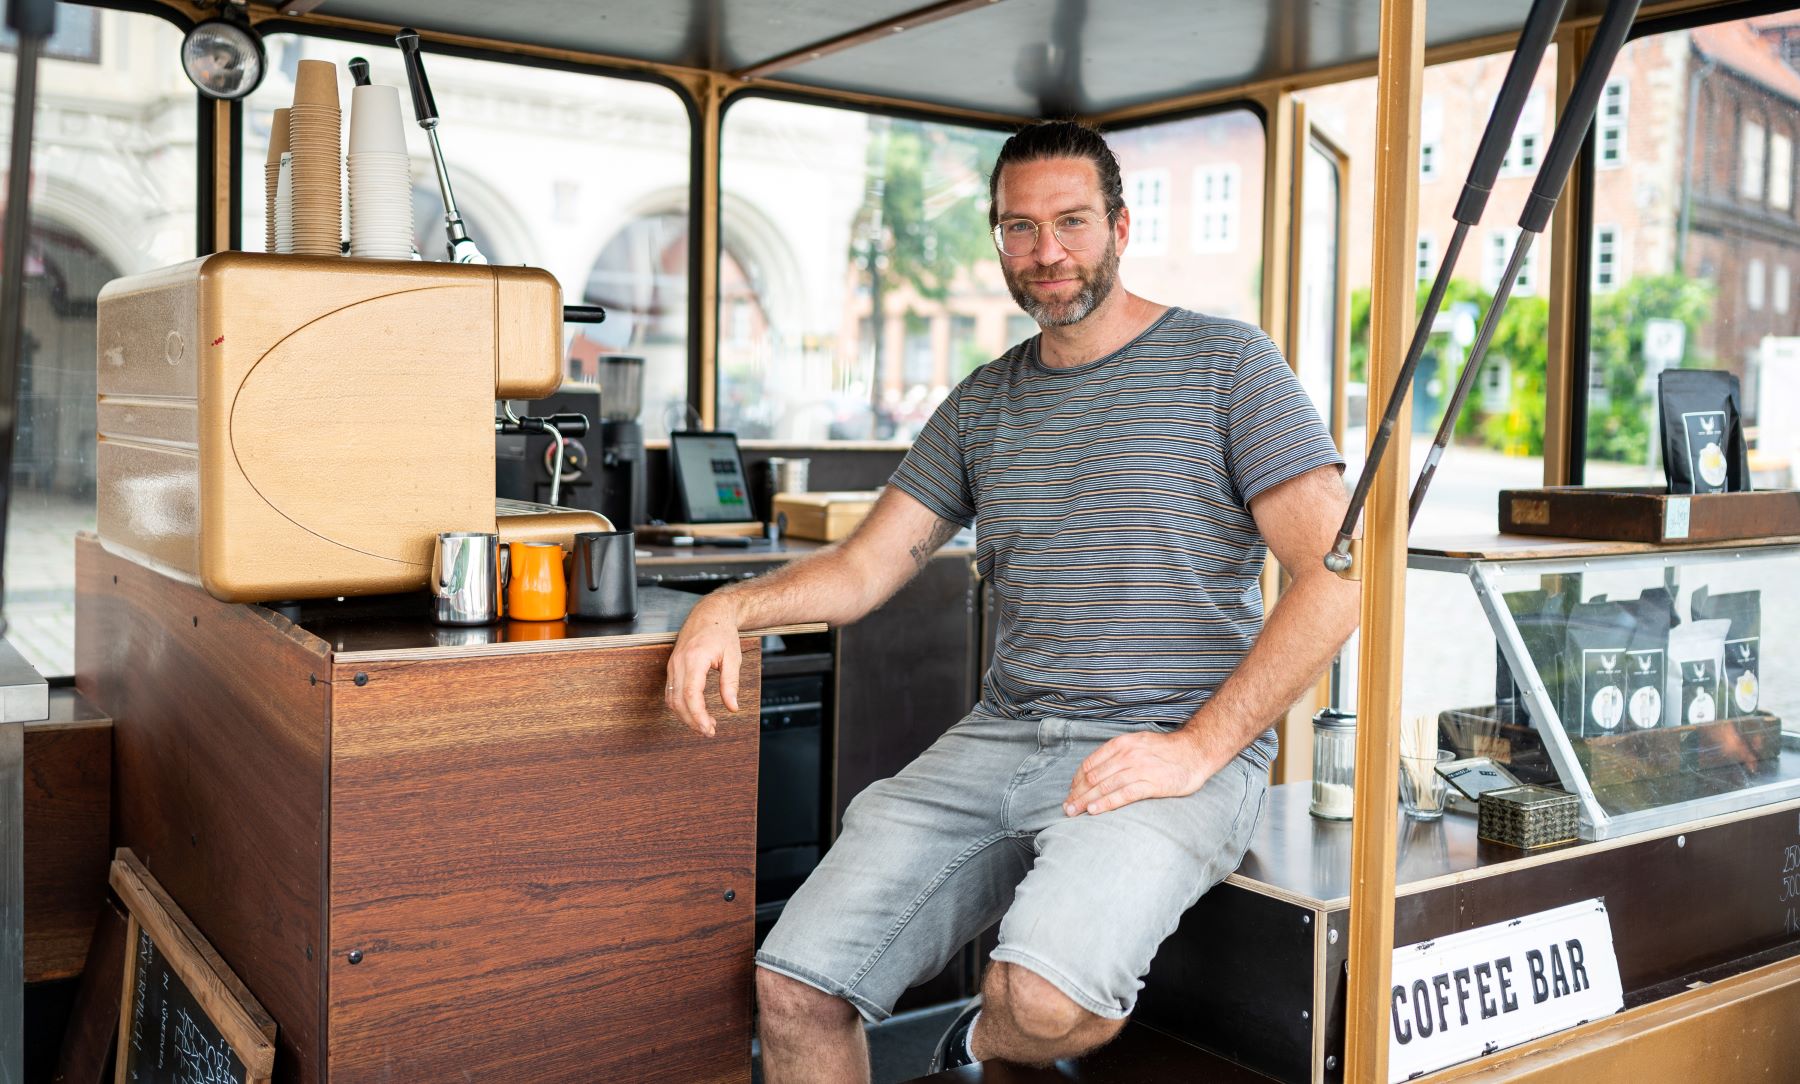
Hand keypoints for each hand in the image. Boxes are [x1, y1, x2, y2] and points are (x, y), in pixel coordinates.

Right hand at [663, 596, 742, 736]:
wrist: (709, 613)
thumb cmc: (722, 633)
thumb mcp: (733, 657)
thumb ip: (731, 683)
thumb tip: (733, 707)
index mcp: (694, 659)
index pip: (690, 694)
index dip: (698, 715)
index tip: (709, 729)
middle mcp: (678, 663)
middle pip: (678, 701)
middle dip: (692, 721)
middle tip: (710, 732)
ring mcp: (672, 665)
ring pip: (672, 699)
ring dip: (686, 716)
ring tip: (706, 725)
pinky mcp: (672, 668)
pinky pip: (671, 692)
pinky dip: (681, 706)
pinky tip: (696, 712)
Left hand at [1063, 730, 1210, 815]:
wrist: (1195, 753)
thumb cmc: (1165, 752)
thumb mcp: (1137, 744)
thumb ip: (1117, 755)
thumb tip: (1094, 772)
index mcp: (1121, 743)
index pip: (1090, 764)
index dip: (1077, 781)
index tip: (1071, 793)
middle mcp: (1127, 754)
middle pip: (1094, 777)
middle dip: (1077, 794)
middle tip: (1067, 808)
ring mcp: (1139, 769)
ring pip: (1105, 786)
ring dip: (1086, 801)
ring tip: (1074, 812)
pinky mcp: (1152, 784)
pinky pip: (1123, 795)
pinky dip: (1106, 803)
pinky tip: (1095, 811)